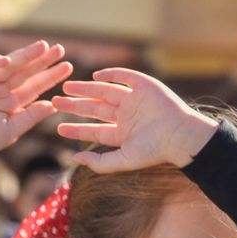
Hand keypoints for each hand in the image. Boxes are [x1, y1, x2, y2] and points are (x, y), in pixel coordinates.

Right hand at [0, 41, 70, 177]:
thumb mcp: (11, 130)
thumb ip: (30, 117)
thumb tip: (53, 105)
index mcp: (13, 100)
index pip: (36, 85)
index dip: (51, 76)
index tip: (68, 66)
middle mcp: (1, 89)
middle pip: (25, 71)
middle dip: (41, 60)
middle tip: (60, 48)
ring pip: (6, 66)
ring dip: (23, 55)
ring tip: (41, 47)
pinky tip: (5, 59)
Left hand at [52, 69, 219, 171]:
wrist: (180, 135)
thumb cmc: (155, 150)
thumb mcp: (124, 160)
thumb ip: (100, 163)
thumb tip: (75, 160)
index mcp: (124, 133)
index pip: (95, 130)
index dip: (76, 129)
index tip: (58, 128)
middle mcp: (128, 115)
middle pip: (96, 108)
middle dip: (76, 106)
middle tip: (55, 102)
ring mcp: (136, 100)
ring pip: (106, 91)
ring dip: (86, 89)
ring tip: (67, 87)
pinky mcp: (146, 86)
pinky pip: (125, 76)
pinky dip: (111, 74)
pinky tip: (95, 76)